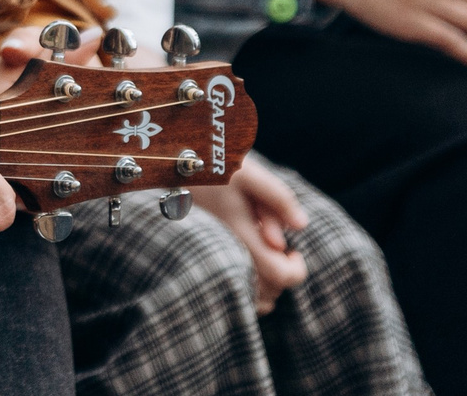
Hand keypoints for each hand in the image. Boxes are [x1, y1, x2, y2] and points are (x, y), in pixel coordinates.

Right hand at [192, 155, 307, 312]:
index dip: (297, 269)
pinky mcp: (201, 261)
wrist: (164, 169)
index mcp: (238, 234)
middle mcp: (224, 253)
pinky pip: (231, 294)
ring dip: (265, 284)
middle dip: (282, 272)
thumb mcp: (247, 173)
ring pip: (250, 298)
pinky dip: (247, 289)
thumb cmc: (208, 168)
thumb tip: (301, 226)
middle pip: (268, 291)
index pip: (279, 274)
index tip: (295, 251)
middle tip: (276, 247)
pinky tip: (246, 266)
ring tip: (261, 257)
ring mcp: (211, 260)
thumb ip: (278, 196)